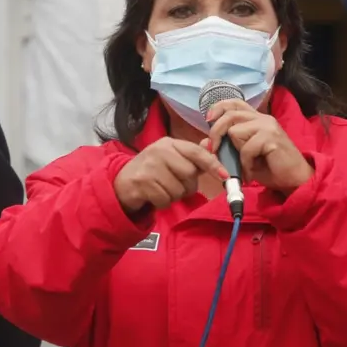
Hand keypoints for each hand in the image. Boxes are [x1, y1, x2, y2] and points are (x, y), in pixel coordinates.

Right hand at [114, 137, 229, 211]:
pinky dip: (162, 203)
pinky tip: (153, 196)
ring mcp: (149, 166)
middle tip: (174, 185)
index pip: (196, 152)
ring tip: (161, 190)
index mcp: (169, 143)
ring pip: (178, 189)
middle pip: (189, 174)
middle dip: (187, 186)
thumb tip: (211, 144)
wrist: (121, 183)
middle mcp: (159, 151)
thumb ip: (191, 155)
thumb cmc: (151, 171)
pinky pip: (165, 199)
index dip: (212, 164)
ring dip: (173, 196)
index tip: (225, 176)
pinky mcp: (142, 182)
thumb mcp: (170, 159)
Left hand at [205, 99, 313, 194]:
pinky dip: (245, 163)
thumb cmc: (269, 168)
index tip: (208, 120)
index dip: (219, 108)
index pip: (235, 103)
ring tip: (243, 165)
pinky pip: (246, 148)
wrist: (294, 180)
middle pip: (230, 115)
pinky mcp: (271, 138)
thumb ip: (225, 147)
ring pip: (235, 131)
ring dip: (235, 152)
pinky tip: (251, 172)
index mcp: (256, 119)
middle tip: (215, 150)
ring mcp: (268, 127)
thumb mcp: (242, 156)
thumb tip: (203, 142)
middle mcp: (263, 118)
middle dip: (216, 133)